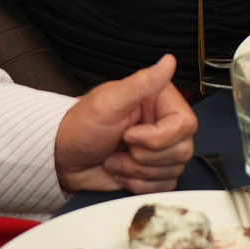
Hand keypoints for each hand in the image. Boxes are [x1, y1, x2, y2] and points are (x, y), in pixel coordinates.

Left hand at [55, 56, 198, 192]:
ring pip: (173, 171)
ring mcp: (161, 150)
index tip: (129, 134)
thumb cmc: (81, 127)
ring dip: (137, 171)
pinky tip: (121, 170)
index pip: (185, 125)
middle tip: (121, 145)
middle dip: (143, 157)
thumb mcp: (109, 102)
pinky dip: (138, 184)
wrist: (64, 158)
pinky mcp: (155, 172)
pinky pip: (164, 186)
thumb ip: (142, 83)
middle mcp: (166, 124)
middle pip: (182, 151)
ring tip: (117, 157)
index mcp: (161, 102)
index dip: (157, 137)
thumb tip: (168, 62)